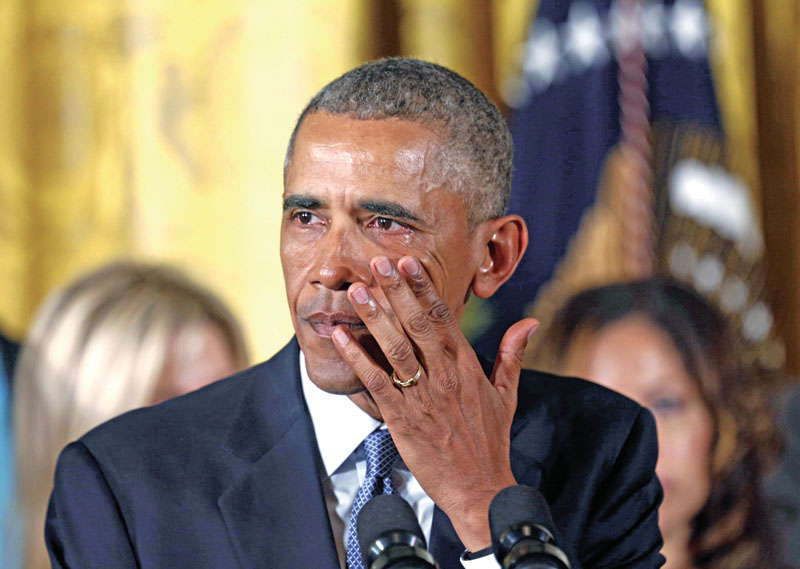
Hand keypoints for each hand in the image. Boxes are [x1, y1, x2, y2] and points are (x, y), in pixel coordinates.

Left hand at [331, 254, 537, 550]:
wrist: (479, 488)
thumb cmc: (490, 442)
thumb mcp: (506, 394)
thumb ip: (514, 353)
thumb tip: (530, 321)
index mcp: (467, 366)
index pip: (444, 318)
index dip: (424, 288)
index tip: (409, 262)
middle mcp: (444, 376)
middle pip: (417, 324)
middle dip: (397, 291)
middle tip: (378, 262)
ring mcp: (422, 396)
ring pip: (395, 348)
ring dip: (374, 317)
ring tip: (358, 290)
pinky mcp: (402, 419)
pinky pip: (376, 382)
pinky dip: (357, 358)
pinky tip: (341, 337)